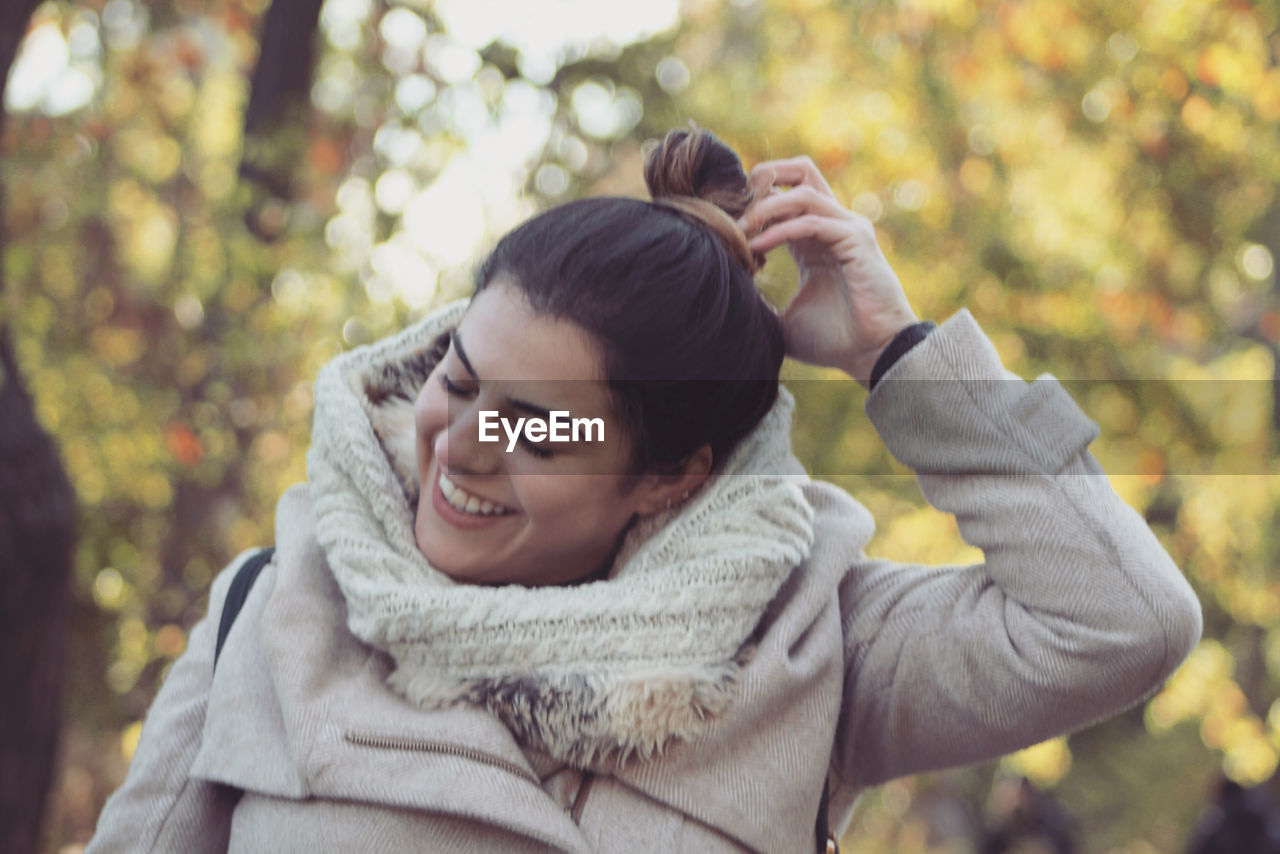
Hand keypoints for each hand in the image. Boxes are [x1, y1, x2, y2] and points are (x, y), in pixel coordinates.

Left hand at [738, 157, 918, 386]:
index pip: (785, 191)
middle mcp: (833, 223)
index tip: (723, 220)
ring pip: (803, 193)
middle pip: (801, 170)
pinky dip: (780, 231)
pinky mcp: (856, 241)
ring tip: (738, 230)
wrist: (872, 356)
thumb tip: (730, 307)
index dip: (753, 198)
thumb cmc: (834, 339)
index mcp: (815, 235)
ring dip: (765, 208)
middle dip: (764, 177)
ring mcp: (848, 228)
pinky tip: (756, 248)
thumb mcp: (785, 319)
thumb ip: (762, 305)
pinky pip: (811, 222)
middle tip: (733, 206)